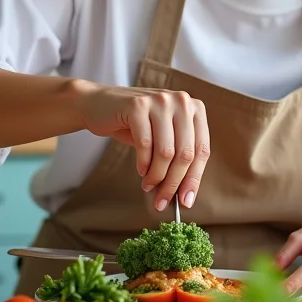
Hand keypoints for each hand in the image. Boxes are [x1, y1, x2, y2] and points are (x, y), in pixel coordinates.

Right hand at [75, 83, 210, 210]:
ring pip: (166, 152)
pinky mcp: (137, 105)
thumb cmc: (134, 124)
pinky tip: (141, 171)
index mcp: (195, 108)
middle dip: (174, 183)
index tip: (186, 200)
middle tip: (163, 200)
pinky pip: (145, 144)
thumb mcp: (164, 136)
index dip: (194, 179)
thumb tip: (184, 194)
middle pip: (185, 153)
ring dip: (157, 176)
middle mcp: (182, 100)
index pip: (202, 149)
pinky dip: (143, 163)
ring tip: (148, 186)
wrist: (100, 104)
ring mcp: (160, 101)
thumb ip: (177, 158)